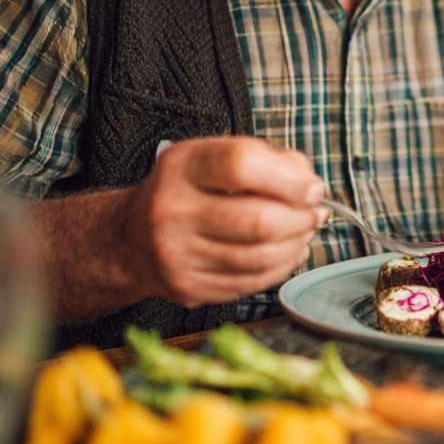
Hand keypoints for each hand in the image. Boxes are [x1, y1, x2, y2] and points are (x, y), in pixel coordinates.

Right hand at [124, 137, 328, 306]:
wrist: (129, 238)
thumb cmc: (183, 190)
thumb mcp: (212, 156)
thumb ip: (265, 160)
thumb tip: (309, 185)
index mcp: (183, 166)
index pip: (243, 164)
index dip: (290, 179)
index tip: (313, 188)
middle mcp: (174, 209)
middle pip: (259, 220)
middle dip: (302, 218)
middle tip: (314, 213)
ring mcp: (177, 253)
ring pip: (261, 257)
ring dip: (297, 245)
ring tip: (304, 232)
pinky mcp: (187, 287)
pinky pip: (250, 283)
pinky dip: (281, 268)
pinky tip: (287, 253)